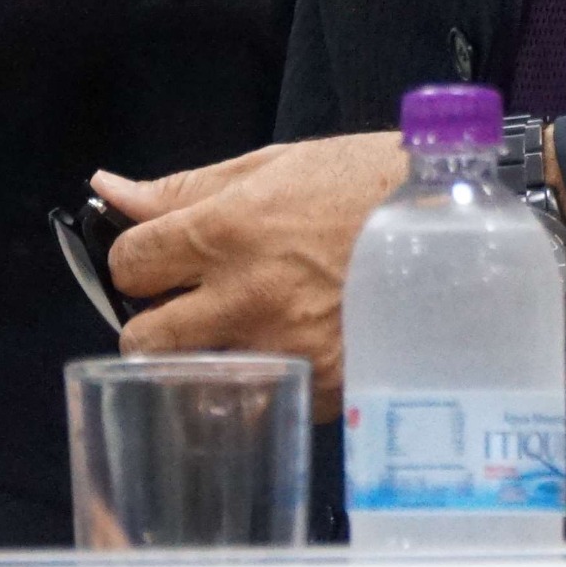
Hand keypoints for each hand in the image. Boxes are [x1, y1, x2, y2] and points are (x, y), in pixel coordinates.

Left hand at [93, 132, 405, 408]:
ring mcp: (286, 350)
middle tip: (184, 309)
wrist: (458, 227)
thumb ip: (183, 188)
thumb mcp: (271, 166)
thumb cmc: (364, 182)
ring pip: (196, 380)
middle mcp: (246, 298)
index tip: (157, 261)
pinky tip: (286, 353)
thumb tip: (107, 190)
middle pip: (145, 338)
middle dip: (152, 323)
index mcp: (226, 232)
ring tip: (232, 336)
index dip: (135, 261)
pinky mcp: (325, 389)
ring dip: (200, 361)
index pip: (128, 264)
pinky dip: (265, 383)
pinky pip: (264, 400)